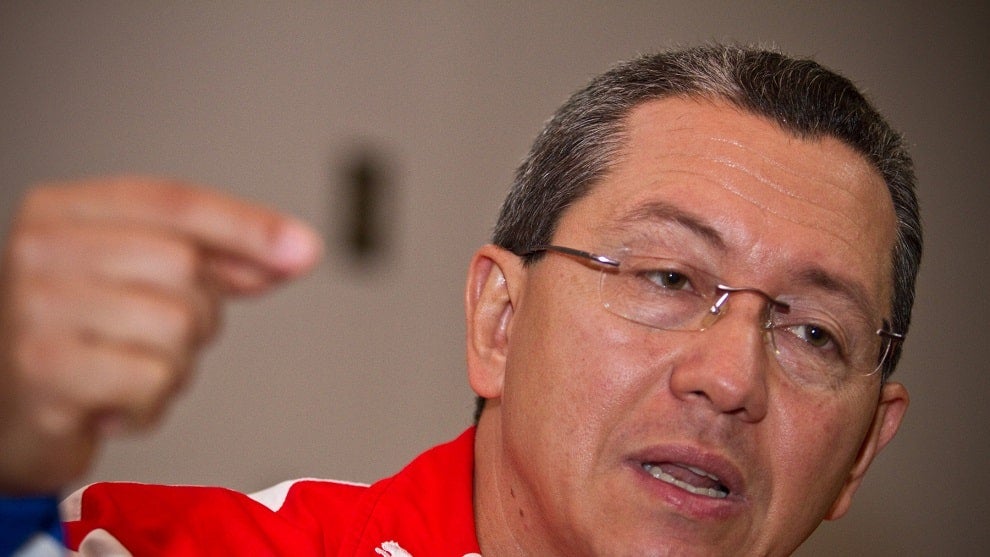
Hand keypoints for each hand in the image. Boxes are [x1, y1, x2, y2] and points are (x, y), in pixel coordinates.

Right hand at [0, 176, 322, 493]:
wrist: (3, 413)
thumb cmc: (74, 340)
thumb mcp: (136, 281)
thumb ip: (212, 260)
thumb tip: (293, 251)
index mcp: (62, 209)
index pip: (176, 202)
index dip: (247, 225)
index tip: (303, 248)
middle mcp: (40, 248)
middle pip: (184, 266)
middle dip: (196, 314)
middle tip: (148, 339)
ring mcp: (35, 308)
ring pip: (177, 326)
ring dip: (174, 366)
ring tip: (124, 371)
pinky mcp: (44, 371)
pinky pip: (153, 381)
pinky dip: (150, 404)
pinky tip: (111, 403)